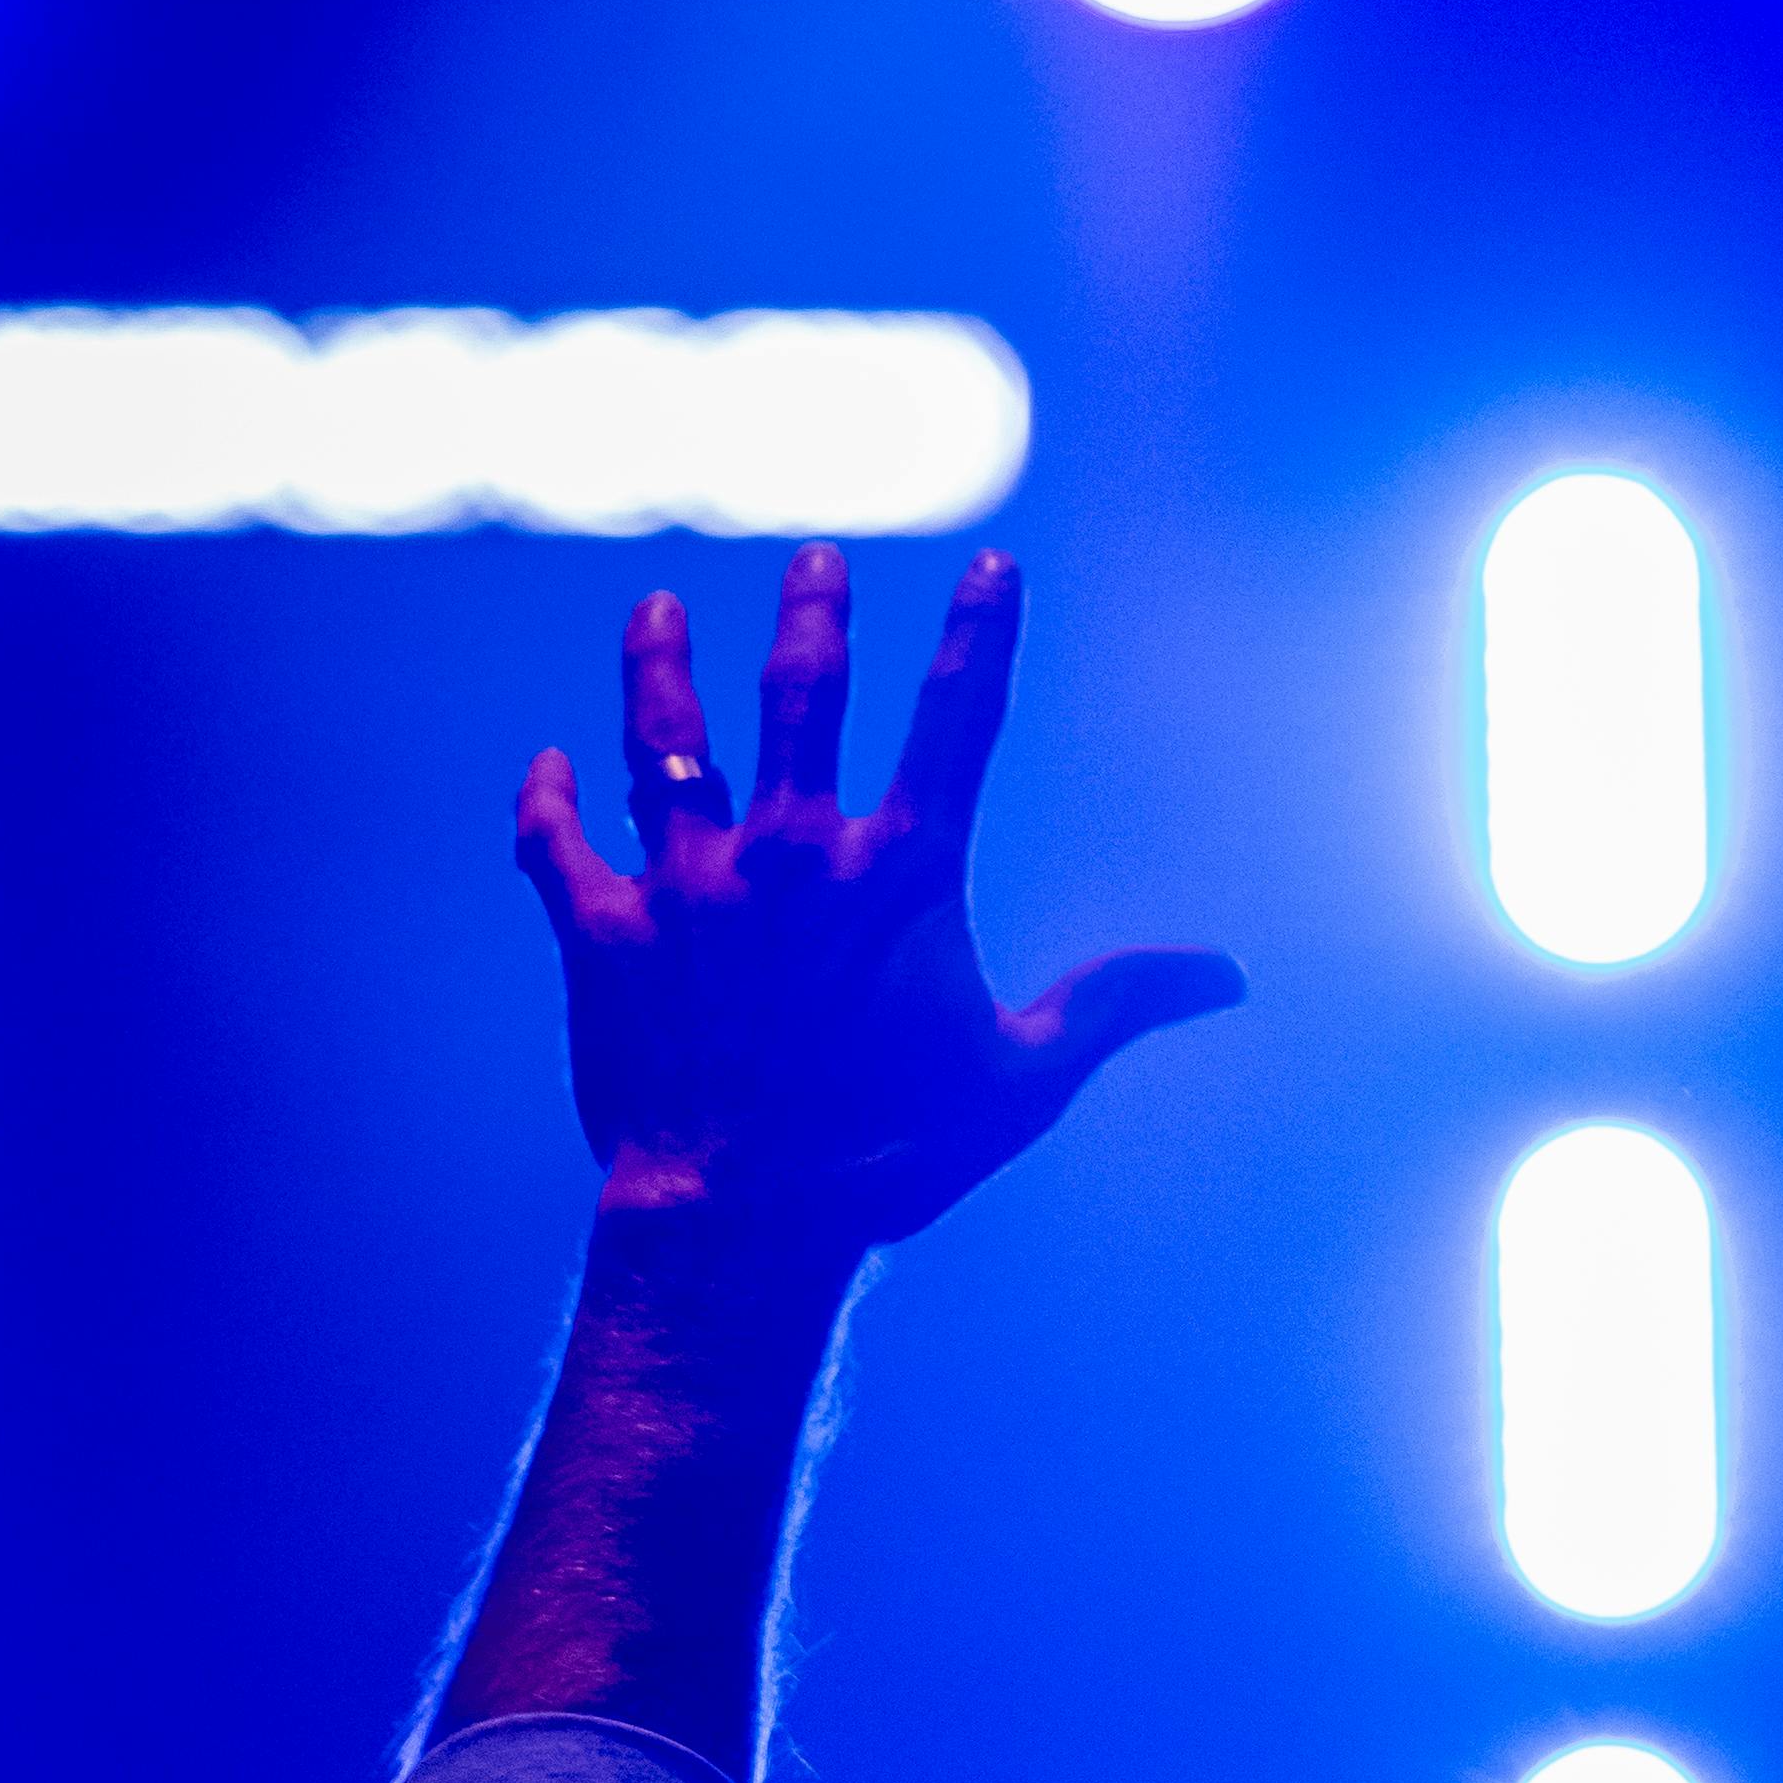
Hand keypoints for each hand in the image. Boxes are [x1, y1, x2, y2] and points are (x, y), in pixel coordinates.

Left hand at [512, 544, 1244, 1250]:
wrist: (740, 1221)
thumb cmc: (889, 1155)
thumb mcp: (1022, 1080)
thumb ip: (1116, 1004)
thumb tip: (1230, 977)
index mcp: (901, 872)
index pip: (955, 719)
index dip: (979, 632)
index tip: (990, 566)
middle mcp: (791, 850)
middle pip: (803, 693)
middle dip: (812, 615)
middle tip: (811, 561)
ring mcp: (687, 882)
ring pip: (667, 740)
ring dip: (659, 668)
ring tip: (652, 611)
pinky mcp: (603, 930)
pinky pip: (562, 842)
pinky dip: (552, 801)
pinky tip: (552, 768)